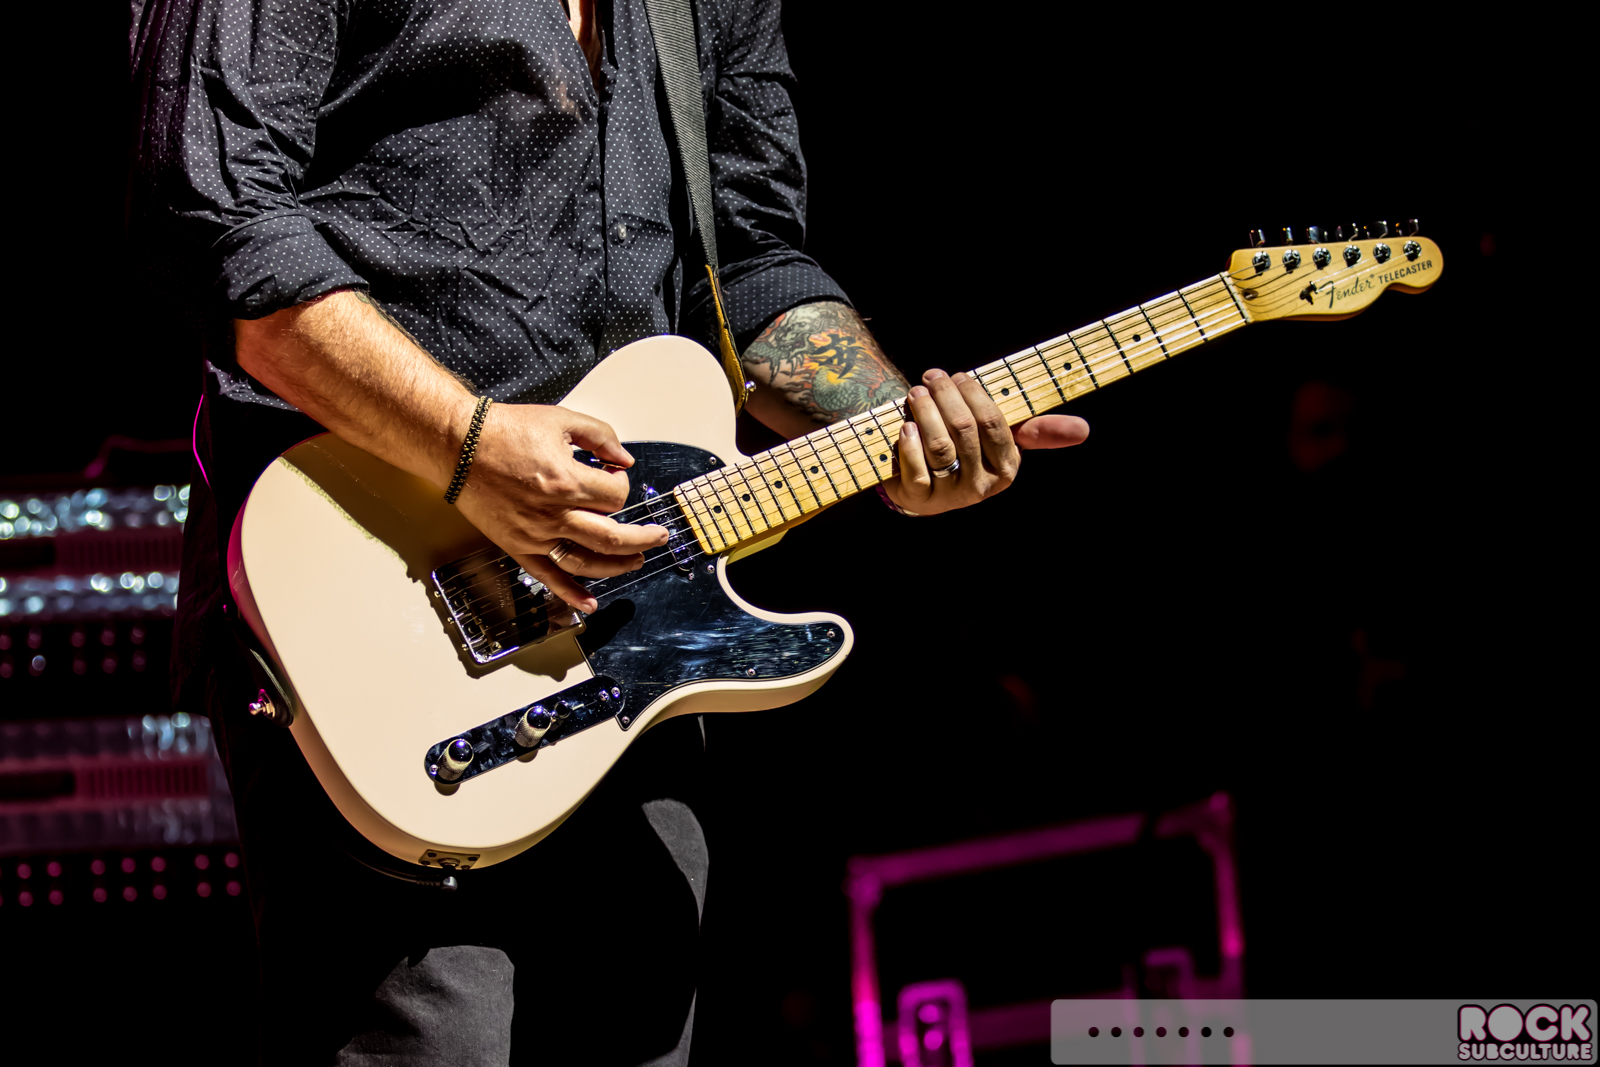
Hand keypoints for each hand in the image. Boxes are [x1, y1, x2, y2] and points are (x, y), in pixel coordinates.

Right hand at [453, 402, 666, 612]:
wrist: (458, 445)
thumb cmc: (504, 430)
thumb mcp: (561, 419)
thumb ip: (600, 436)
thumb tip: (623, 459)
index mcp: (567, 481)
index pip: (616, 496)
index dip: (622, 485)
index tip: (614, 476)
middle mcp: (553, 514)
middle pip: (613, 537)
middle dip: (643, 539)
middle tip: (658, 537)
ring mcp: (535, 534)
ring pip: (587, 562)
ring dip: (617, 566)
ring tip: (636, 561)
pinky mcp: (518, 546)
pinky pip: (548, 576)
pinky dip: (570, 594)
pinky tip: (589, 603)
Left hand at [884, 368, 1089, 515]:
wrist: (924, 492)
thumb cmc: (965, 453)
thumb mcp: (1001, 442)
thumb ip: (1037, 431)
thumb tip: (1085, 430)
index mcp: (1006, 468)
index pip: (993, 423)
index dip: (973, 394)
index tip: (958, 376)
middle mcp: (981, 485)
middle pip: (964, 430)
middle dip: (946, 397)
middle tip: (931, 378)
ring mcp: (951, 495)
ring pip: (939, 446)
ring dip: (925, 413)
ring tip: (916, 394)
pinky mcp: (921, 500)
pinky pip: (916, 469)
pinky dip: (909, 443)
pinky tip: (906, 426)